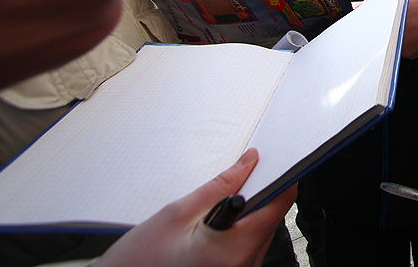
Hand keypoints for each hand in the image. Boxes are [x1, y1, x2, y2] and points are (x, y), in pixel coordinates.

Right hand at [96, 148, 295, 266]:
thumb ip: (220, 186)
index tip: (277, 160)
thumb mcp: (176, 214)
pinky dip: (237, 234)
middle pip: (270, 220)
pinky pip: (247, 250)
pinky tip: (213, 229)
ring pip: (259, 235)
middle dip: (258, 197)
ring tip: (213, 212)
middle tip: (238, 179)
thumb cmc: (137, 263)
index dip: (280, 177)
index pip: (279, 204)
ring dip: (246, 217)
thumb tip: (249, 163)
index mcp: (234, 251)